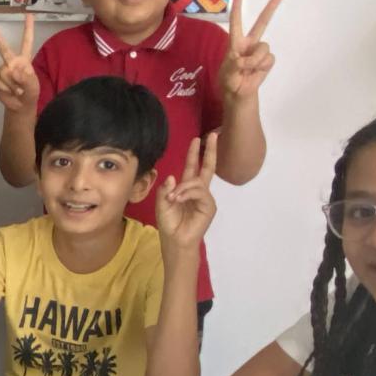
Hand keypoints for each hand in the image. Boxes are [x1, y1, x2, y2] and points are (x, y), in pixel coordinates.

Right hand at [0, 13, 39, 115]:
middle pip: (4, 49)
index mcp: (24, 60)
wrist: (20, 106)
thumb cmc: (30, 93)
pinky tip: (10, 92)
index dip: (28, 28)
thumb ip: (26, 77)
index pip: (27, 41)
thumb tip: (14, 71)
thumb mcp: (34, 85)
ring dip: (12, 84)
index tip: (28, 15)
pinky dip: (6, 89)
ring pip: (4, 73)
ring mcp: (2, 71)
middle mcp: (11, 62)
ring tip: (18, 90)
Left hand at [154, 132, 217, 246]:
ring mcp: (205, 198)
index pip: (193, 168)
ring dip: (183, 187)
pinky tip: (178, 200)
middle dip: (209, 151)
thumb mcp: (162, 204)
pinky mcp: (209, 206)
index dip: (195, 154)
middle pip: (207, 167)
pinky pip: (199, 192)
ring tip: (173, 198)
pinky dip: (187, 193)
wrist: (175, 240)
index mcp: (187, 189)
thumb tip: (172, 177)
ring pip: (197, 182)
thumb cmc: (169, 224)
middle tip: (213, 135)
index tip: (197, 140)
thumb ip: (165, 189)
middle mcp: (198, 191)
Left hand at [218, 0, 281, 101]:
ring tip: (247, 70)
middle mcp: (249, 44)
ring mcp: (259, 52)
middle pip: (262, 23)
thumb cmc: (229, 81)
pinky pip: (269, 59)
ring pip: (264, 47)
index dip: (237, 11)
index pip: (236, 24)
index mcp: (235, 43)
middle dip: (271, 8)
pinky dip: (261, 66)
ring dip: (255, 60)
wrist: (238, 94)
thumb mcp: (226, 73)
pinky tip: (255, 72)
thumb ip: (235, 64)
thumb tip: (246, 60)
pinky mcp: (267, 61)